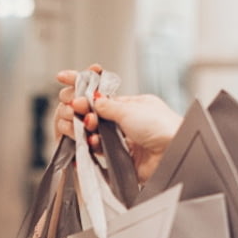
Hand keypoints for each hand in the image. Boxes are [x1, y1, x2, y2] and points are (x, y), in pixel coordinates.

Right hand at [53, 66, 181, 183]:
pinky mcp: (121, 158)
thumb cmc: (162, 128)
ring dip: (85, 129)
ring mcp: (123, 140)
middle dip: (80, 110)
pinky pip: (99, 150)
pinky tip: (92, 142)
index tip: (63, 78)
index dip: (82, 86)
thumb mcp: (130, 109)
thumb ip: (107, 105)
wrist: (173, 154)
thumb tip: (91, 98)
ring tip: (85, 126)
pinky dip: (92, 145)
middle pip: (93, 114)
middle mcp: (127, 122)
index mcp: (132, 105)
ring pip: (93, 132)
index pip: (102, 94)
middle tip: (74, 108)